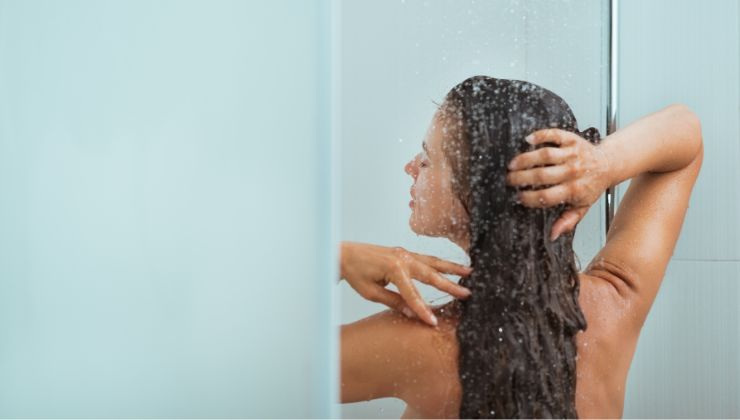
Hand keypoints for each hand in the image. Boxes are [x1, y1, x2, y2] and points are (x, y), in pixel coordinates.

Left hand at [340, 241, 472, 326]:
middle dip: (450, 285)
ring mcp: (404, 254)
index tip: (433, 322)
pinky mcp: (404, 253)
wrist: (344, 254)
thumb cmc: (355, 273)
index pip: (413, 293)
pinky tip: (451, 266)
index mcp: (394, 269)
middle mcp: (402, 258)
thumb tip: (412, 314)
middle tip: (467, 293)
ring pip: (433, 262)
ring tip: (470, 272)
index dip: (423, 309)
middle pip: (430, 274)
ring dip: (451, 268)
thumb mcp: (371, 293)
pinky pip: (426, 258)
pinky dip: (440, 262)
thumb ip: (393, 301)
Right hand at [505, 128, 611, 239]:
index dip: (529, 198)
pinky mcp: (572, 139)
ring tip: (512, 164)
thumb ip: (568, 221)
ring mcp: (572, 154)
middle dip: (520, 178)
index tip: (518, 197)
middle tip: (508, 180)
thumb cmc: (592, 185)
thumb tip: (553, 235)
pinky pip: (554, 135)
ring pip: (544, 155)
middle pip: (541, 175)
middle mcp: (573, 171)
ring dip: (525, 159)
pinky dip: (539, 135)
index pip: (546, 196)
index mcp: (574, 190)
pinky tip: (527, 140)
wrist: (608, 164)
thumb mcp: (582, 207)